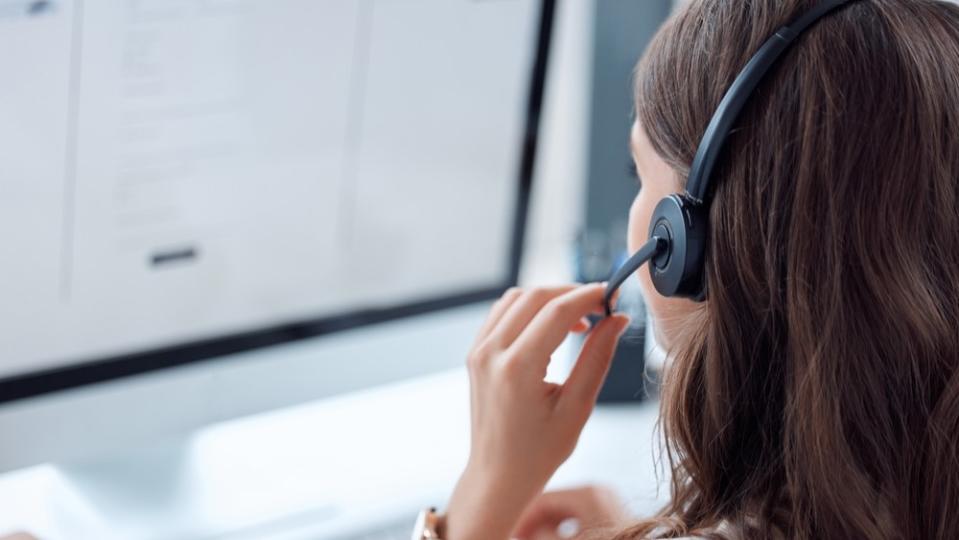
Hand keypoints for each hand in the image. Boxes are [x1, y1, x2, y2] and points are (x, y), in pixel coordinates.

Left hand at [444, 284, 630, 539]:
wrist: (498, 476)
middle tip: (601, 306)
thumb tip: (618, 320)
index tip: (614, 296)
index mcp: (517, 368)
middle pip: (535, 296)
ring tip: (580, 321)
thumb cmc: (539, 452)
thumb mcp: (577, 408)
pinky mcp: (475, 354)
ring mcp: (479, 352)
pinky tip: (552, 329)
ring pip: (516, 299)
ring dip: (549, 299)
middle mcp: (491, 353)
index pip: (558, 310)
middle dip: (572, 292)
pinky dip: (529, 310)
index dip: (590, 296)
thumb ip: (598, 357)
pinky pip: (502, 314)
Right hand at [512, 486, 631, 538]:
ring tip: (531, 539)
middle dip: (534, 523)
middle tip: (517, 537)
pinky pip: (579, 520)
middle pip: (554, 504)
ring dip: (546, 528)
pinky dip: (563, 531)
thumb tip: (523, 531)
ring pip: (565, 513)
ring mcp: (608, 504)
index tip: (507, 530)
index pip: (543, 498)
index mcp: (589, 493)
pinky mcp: (613, 517)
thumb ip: (541, 534)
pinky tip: (551, 538)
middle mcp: (599, 492)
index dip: (521, 516)